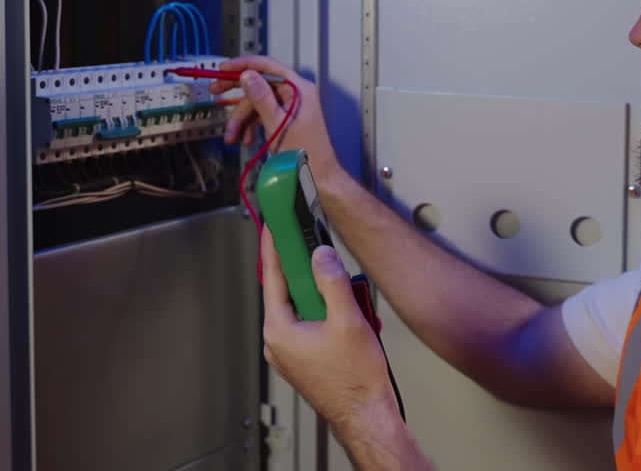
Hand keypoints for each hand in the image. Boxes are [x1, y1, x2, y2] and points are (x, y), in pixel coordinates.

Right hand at [209, 56, 341, 180]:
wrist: (316, 178)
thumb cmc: (305, 154)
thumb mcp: (277, 123)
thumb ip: (262, 97)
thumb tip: (248, 76)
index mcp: (298, 89)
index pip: (267, 66)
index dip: (243, 65)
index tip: (225, 68)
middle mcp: (295, 94)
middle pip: (259, 84)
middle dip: (237, 94)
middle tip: (216, 90)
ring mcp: (289, 107)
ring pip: (257, 104)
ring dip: (241, 119)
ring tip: (232, 135)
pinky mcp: (284, 119)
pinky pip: (262, 115)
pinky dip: (250, 126)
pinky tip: (244, 139)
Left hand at [260, 225, 397, 435]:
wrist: (367, 416)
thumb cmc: (356, 381)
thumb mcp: (348, 321)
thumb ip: (332, 282)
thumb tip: (320, 256)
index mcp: (279, 330)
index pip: (272, 276)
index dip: (275, 246)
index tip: (276, 224)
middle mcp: (278, 341)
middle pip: (288, 290)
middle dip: (310, 272)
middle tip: (321, 252)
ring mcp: (290, 352)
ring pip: (302, 307)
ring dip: (324, 296)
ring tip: (349, 298)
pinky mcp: (304, 358)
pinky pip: (310, 323)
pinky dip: (327, 313)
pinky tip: (350, 315)